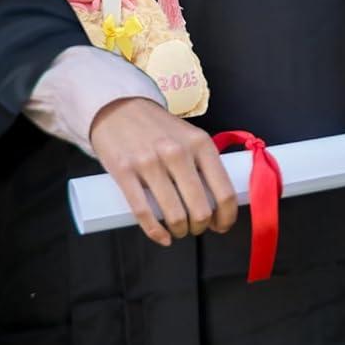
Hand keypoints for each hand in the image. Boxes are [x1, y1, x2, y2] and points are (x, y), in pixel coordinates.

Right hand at [89, 97, 237, 246]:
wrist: (117, 107)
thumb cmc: (158, 128)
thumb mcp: (189, 136)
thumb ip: (204, 162)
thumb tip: (219, 203)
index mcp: (199, 143)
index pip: (224, 192)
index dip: (226, 218)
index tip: (221, 226)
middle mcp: (177, 153)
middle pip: (200, 210)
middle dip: (201, 227)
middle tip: (195, 227)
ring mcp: (149, 162)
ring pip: (175, 215)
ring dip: (180, 231)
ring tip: (178, 229)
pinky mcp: (124, 172)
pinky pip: (143, 212)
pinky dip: (156, 232)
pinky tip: (162, 237)